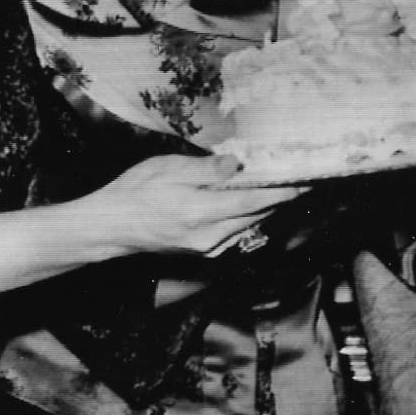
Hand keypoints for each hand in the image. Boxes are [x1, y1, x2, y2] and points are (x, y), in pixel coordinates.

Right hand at [88, 154, 301, 257]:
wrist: (110, 227)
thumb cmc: (133, 193)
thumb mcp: (167, 168)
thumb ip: (206, 169)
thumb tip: (237, 164)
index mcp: (201, 213)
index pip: (254, 201)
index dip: (283, 190)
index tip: (306, 179)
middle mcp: (209, 236)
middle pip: (258, 214)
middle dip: (280, 196)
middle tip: (300, 176)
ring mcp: (207, 247)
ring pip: (249, 224)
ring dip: (266, 205)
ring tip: (281, 183)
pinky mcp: (204, 250)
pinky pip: (236, 232)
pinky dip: (248, 215)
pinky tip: (250, 199)